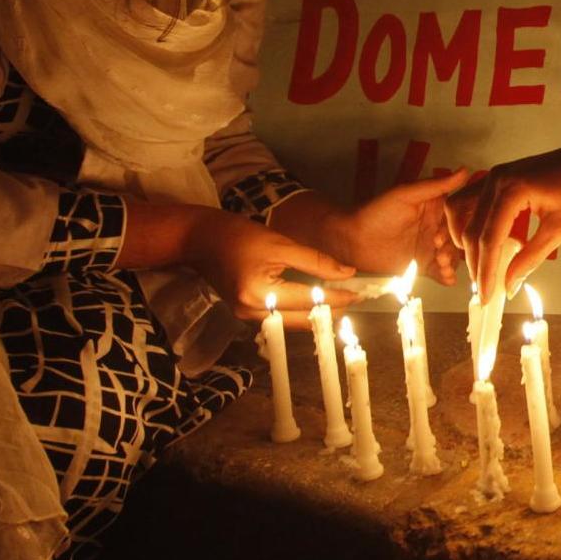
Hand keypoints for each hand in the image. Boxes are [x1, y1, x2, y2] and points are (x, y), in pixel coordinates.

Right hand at [189, 211, 353, 318]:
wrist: (200, 239)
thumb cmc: (239, 235)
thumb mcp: (281, 243)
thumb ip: (315, 261)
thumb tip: (347, 273)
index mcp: (260, 294)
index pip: (308, 300)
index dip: (337, 297)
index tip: (360, 294)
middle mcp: (252, 312)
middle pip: (301, 320)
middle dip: (330, 312)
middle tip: (356, 302)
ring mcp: (247, 316)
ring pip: (291, 324)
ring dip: (316, 316)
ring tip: (341, 304)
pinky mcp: (245, 313)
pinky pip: (279, 319)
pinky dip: (299, 313)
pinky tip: (316, 306)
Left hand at [325, 169, 473, 281]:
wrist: (352, 241)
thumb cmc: (376, 213)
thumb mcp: (405, 194)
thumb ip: (435, 186)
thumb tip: (465, 170)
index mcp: (434, 210)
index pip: (456, 217)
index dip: (456, 227)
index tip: (443, 235)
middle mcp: (434, 229)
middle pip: (456, 240)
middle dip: (453, 249)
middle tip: (440, 254)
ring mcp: (428, 249)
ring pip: (450, 257)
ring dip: (451, 263)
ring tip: (442, 267)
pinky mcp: (421, 267)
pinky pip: (439, 272)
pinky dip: (446, 276)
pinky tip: (446, 278)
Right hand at [452, 135, 560, 299]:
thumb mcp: (560, 229)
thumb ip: (531, 258)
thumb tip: (510, 285)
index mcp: (512, 191)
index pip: (489, 239)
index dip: (486, 272)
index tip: (486, 297)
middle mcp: (495, 180)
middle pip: (471, 229)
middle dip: (475, 263)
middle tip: (483, 289)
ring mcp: (493, 175)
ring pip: (460, 211)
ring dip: (464, 240)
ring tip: (479, 265)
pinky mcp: (496, 176)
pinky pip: (469, 200)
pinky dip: (468, 222)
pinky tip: (482, 242)